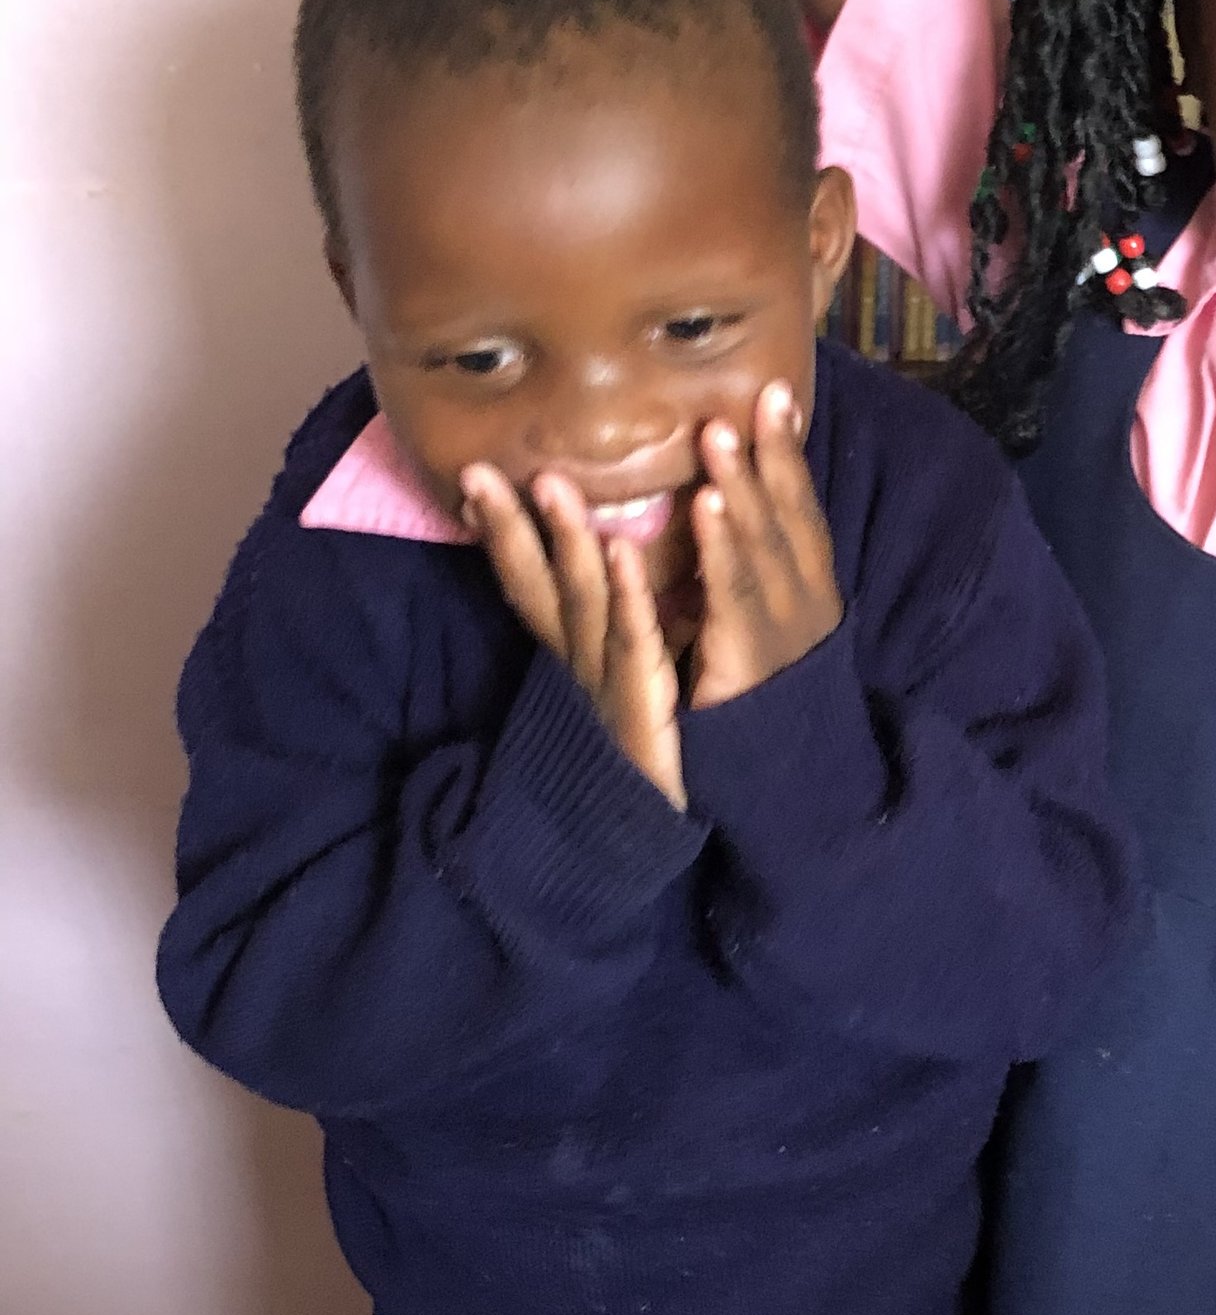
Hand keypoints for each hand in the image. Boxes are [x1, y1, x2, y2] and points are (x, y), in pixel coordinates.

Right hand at [462, 465, 685, 807]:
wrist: (639, 843)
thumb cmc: (634, 758)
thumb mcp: (610, 690)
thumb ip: (600, 639)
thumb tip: (598, 583)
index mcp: (572, 658)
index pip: (528, 586)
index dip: (501, 535)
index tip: (474, 479)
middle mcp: (578, 665)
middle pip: (539, 585)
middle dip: (509, 528)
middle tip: (480, 470)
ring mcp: (605, 684)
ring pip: (581, 602)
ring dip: (566, 541)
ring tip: (552, 485)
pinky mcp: (642, 705)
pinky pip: (633, 642)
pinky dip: (626, 595)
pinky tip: (621, 551)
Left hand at [688, 382, 844, 708]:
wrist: (779, 774)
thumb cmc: (761, 692)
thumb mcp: (764, 622)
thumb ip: (753, 573)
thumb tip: (726, 517)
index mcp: (808, 587)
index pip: (800, 508)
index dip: (787, 453)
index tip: (774, 395)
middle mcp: (804, 598)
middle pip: (787, 515)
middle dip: (770, 454)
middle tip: (753, 396)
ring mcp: (782, 626)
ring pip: (762, 544)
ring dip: (741, 485)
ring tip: (719, 435)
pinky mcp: (749, 654)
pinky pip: (733, 590)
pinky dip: (720, 543)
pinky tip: (702, 504)